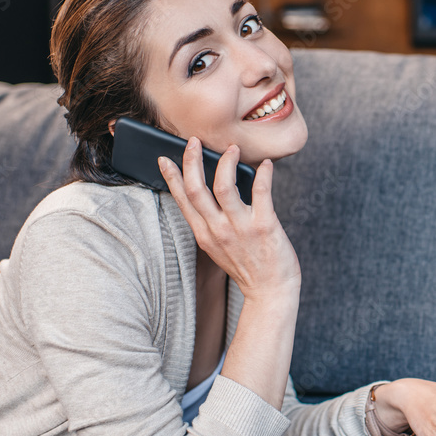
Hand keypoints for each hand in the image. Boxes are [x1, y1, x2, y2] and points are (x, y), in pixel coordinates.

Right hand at [158, 138, 299, 299]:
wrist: (271, 293)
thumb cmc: (249, 268)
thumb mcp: (220, 248)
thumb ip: (213, 223)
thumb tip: (214, 191)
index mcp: (204, 235)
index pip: (183, 201)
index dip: (172, 177)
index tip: (164, 158)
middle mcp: (218, 230)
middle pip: (196, 189)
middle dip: (192, 161)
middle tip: (194, 142)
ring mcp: (240, 228)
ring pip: (223, 186)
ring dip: (226, 163)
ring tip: (232, 148)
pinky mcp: (264, 226)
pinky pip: (261, 193)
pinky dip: (263, 175)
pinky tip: (266, 165)